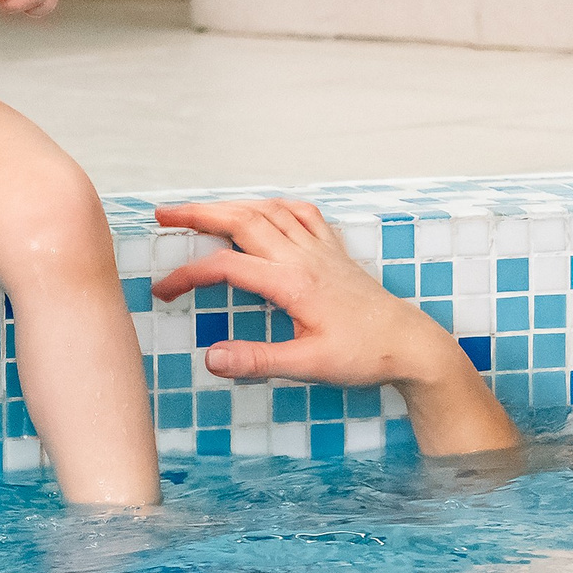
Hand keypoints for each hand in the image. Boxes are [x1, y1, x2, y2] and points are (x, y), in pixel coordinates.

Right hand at [154, 199, 519, 454]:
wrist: (410, 344)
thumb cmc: (364, 356)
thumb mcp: (308, 366)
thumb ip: (257, 361)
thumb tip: (210, 358)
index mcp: (292, 283)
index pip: (225, 267)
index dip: (187, 275)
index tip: (163, 291)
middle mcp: (304, 257)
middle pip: (242, 220)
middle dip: (199, 213)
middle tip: (163, 215)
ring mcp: (320, 249)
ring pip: (268, 211)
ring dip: (230, 205)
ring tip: (200, 210)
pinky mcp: (334, 251)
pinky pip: (300, 213)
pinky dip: (274, 206)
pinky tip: (265, 211)